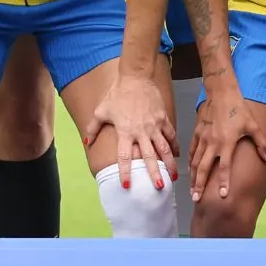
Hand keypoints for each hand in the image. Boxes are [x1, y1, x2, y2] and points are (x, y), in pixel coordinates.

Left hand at [83, 73, 179, 190]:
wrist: (136, 77)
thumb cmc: (117, 94)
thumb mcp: (101, 111)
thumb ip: (93, 128)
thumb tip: (87, 142)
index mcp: (125, 132)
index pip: (125, 157)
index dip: (125, 172)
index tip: (126, 185)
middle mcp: (141, 131)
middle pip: (149, 156)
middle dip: (154, 173)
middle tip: (159, 188)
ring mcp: (155, 125)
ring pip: (165, 148)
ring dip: (169, 163)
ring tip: (173, 177)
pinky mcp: (163, 118)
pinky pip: (171, 135)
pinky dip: (175, 146)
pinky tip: (177, 155)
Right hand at [189, 81, 265, 201]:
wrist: (222, 93)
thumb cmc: (239, 109)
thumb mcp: (253, 125)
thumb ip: (261, 143)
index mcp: (227, 143)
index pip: (224, 167)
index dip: (223, 181)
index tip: (222, 195)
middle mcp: (212, 143)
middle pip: (204, 168)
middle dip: (199, 185)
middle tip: (196, 199)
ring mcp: (203, 138)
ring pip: (195, 162)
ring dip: (193, 177)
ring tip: (191, 190)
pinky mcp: (197, 133)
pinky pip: (192, 151)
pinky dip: (190, 162)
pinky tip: (190, 171)